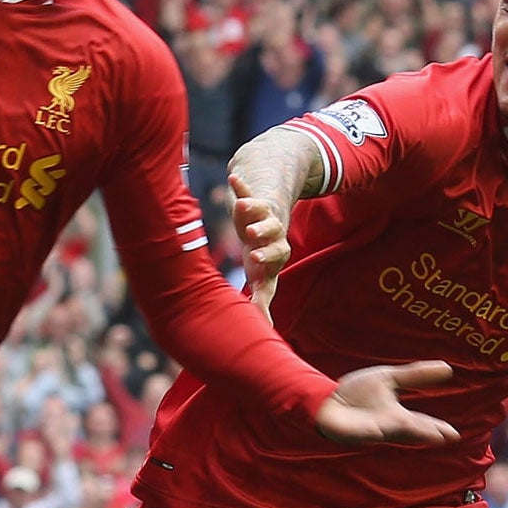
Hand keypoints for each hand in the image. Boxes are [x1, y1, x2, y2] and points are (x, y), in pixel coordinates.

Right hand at [230, 171, 291, 319]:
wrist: (265, 227)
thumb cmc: (262, 259)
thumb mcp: (263, 278)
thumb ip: (262, 299)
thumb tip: (265, 329)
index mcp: (275, 253)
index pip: (274, 256)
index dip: (266, 257)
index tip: (255, 260)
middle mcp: (272, 233)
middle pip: (272, 232)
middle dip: (262, 234)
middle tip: (251, 236)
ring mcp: (263, 216)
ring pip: (261, 211)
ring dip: (252, 208)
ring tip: (240, 205)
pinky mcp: (253, 201)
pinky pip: (248, 191)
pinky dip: (241, 186)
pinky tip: (233, 177)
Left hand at [314, 361, 459, 446]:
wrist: (326, 399)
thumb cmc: (357, 394)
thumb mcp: (389, 379)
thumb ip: (416, 376)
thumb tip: (449, 368)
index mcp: (396, 416)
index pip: (421, 423)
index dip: (436, 428)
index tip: (453, 434)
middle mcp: (386, 426)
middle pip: (410, 429)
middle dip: (426, 432)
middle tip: (446, 437)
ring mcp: (369, 430)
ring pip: (391, 431)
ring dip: (406, 431)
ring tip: (427, 433)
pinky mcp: (352, 431)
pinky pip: (363, 431)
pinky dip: (371, 431)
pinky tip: (380, 429)